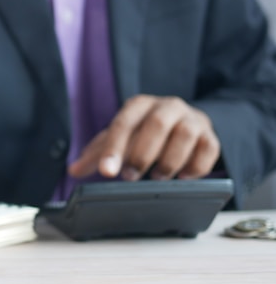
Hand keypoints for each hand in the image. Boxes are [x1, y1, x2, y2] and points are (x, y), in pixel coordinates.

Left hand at [68, 95, 219, 180]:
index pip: (123, 124)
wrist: (185, 123)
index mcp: (139, 105)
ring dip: (169, 161)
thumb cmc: (145, 133)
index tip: (107, 172)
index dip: (114, 149)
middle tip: (131, 178)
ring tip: (158, 177)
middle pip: (156, 124)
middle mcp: (167, 106)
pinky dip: (196, 166)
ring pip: (184, 135)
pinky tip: (183, 177)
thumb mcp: (121, 138)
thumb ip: (98, 154)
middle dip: (142, 154)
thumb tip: (73, 170)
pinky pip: (208, 149)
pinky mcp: (211, 136)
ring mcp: (192, 119)